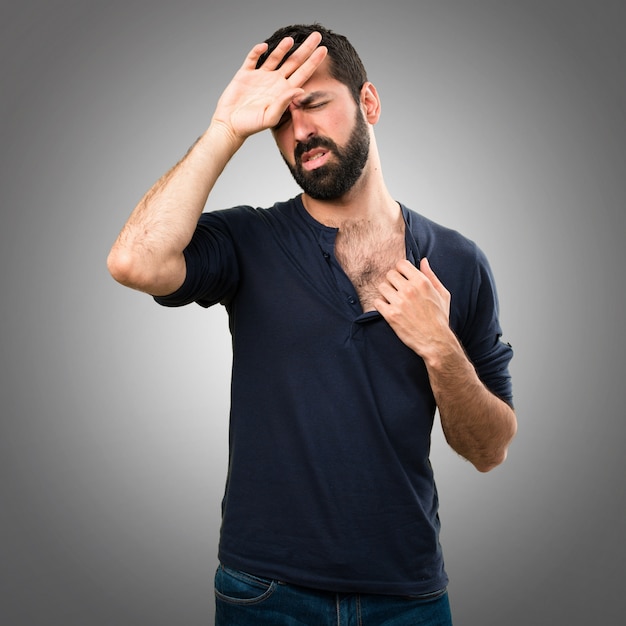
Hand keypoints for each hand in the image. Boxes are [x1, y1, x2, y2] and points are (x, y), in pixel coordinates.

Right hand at [212, 32, 326, 140]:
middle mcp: (275, 82)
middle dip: (305, 49)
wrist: (230, 125)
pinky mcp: (245, 74)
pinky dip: (257, 51)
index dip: (313, 62)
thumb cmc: (251, 125)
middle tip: (317, 36)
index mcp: (283, 91)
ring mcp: (260, 76)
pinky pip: (253, 58)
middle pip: (293, 61)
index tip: (324, 50)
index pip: (303, 74)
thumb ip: (284, 103)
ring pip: (275, 57)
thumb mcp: (270, 117)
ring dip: (282, 47)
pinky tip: (264, 47)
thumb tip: (299, 89)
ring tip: (291, 39)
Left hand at [374, 258, 451, 357]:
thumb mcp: (442, 294)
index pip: (401, 264)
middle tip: (397, 291)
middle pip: (390, 274)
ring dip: (385, 293)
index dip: (400, 270)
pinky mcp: (391, 315)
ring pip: (382, 287)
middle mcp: (409, 290)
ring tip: (392, 300)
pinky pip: (377, 302)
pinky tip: (388, 309)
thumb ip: (431, 276)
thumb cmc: (440, 317)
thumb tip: (423, 261)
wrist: (435, 341)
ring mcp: (399, 302)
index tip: (402, 278)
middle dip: (392, 281)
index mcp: (422, 282)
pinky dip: (380, 305)